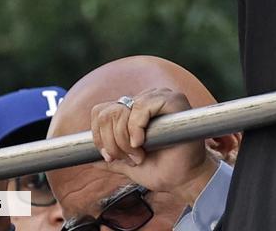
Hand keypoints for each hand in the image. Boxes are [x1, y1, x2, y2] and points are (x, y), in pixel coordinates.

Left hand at [90, 89, 215, 201]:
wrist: (185, 179)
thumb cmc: (163, 170)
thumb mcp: (130, 165)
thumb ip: (113, 158)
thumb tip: (91, 160)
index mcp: (136, 111)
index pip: (102, 110)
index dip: (99, 135)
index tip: (111, 156)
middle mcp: (146, 99)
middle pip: (108, 112)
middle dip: (112, 142)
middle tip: (128, 157)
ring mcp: (160, 97)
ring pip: (121, 110)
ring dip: (124, 139)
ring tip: (139, 153)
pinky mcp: (173, 100)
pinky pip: (141, 106)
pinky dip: (136, 128)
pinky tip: (143, 142)